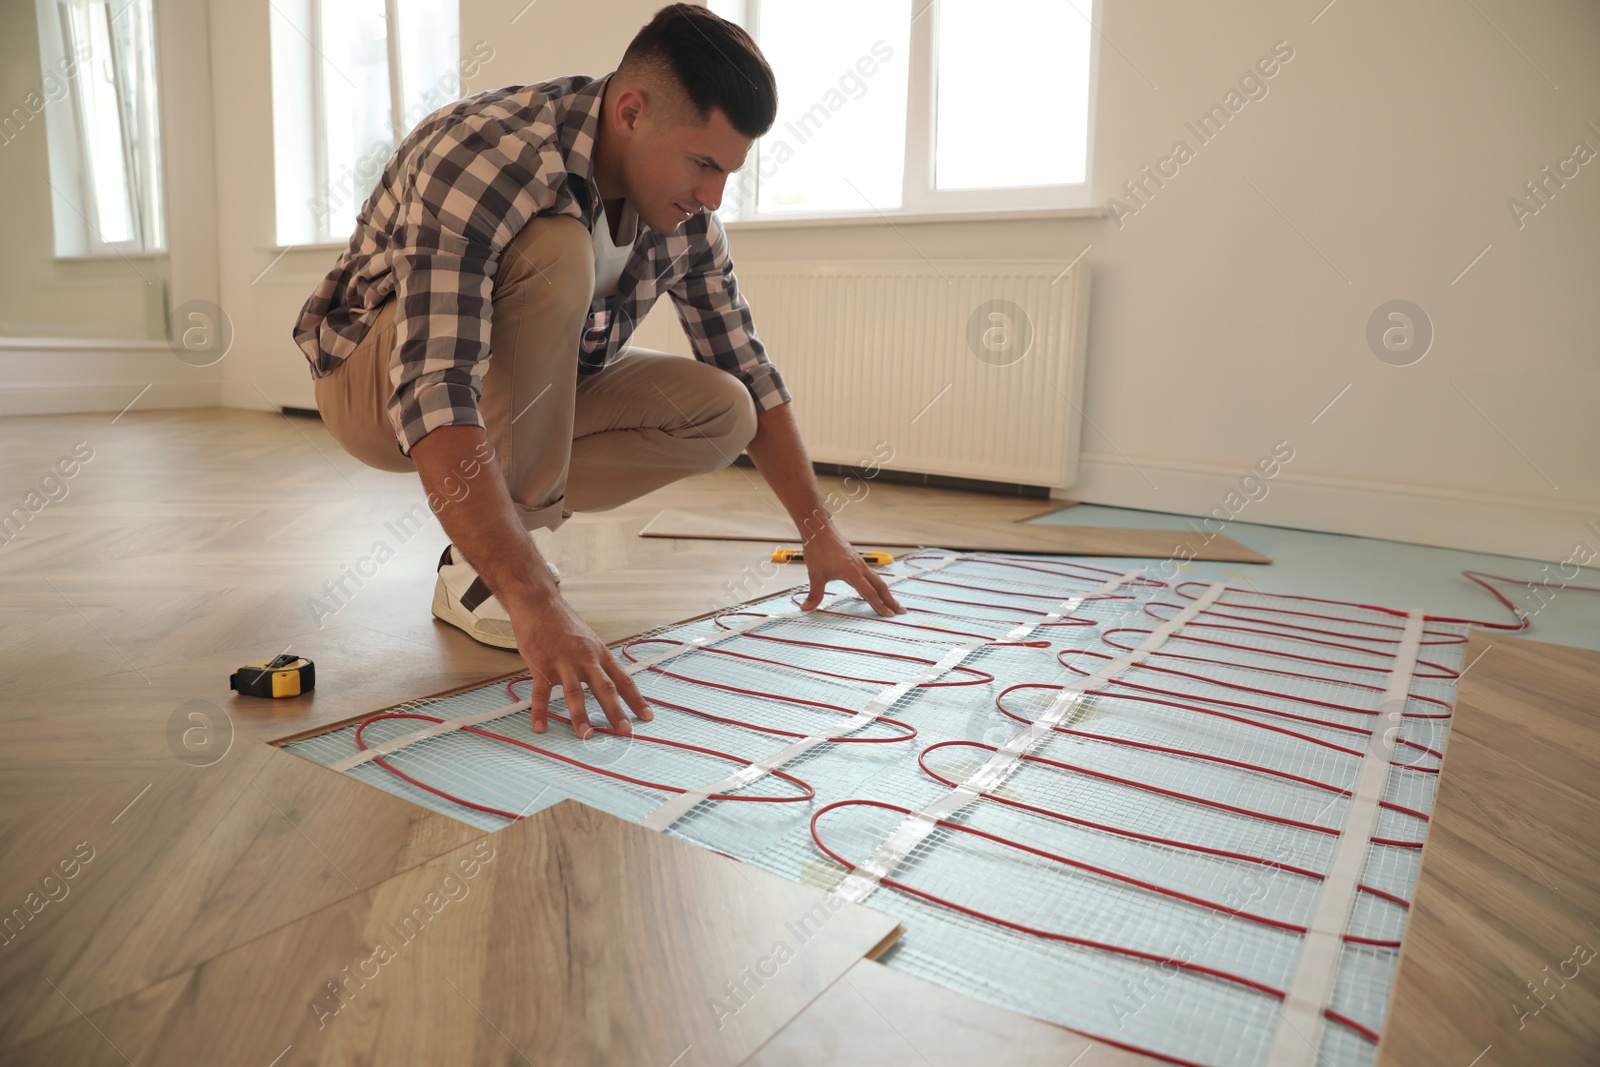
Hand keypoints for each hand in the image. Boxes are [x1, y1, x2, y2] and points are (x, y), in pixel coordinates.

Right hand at [506, 592, 651, 738]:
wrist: (539, 605)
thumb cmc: (565, 625)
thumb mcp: (590, 640)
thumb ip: (598, 662)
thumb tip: (612, 683)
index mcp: (600, 654)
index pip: (623, 680)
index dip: (636, 699)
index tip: (648, 717)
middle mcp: (586, 659)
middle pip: (604, 688)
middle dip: (616, 711)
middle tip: (625, 731)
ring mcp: (563, 662)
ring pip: (574, 692)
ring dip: (580, 715)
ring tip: (587, 735)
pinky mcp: (541, 665)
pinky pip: (541, 693)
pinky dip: (540, 711)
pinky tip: (540, 727)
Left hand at [797, 530, 904, 615]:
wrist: (819, 530)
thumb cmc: (818, 550)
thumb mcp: (815, 575)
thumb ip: (814, 594)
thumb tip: (805, 609)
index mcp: (853, 572)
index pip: (869, 593)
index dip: (879, 605)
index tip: (888, 615)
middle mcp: (860, 567)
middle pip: (880, 586)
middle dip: (891, 600)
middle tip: (901, 611)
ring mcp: (859, 563)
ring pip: (877, 580)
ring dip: (886, 592)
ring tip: (893, 602)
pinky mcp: (856, 560)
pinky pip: (871, 575)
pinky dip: (877, 584)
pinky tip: (875, 589)